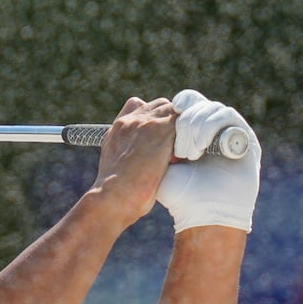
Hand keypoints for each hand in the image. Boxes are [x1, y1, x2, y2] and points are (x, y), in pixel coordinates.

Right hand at [90, 97, 175, 228]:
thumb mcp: (116, 168)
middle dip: (172, 123)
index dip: (155, 119)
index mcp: (118, 128)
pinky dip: (190, 136)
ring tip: (183, 152)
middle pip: (162, 106)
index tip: (159, 138)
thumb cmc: (117, 193)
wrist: (113, 197)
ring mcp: (145, 123)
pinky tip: (187, 156)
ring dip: (183, 129)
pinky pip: (184, 122)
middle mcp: (130, 121)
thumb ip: (128, 153)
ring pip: (175, 111)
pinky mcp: (161, 130)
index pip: (140, 106)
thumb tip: (141, 159)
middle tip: (176, 147)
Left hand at [156, 89, 260, 232]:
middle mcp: (212, 131)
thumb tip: (140, 107)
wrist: (201, 216)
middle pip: (197, 103)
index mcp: (193, 133)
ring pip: (212, 108)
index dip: (176, 107)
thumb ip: (153, 136)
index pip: (185, 104)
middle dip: (184, 120)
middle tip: (177, 149)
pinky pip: (228, 116)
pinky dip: (211, 126)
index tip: (161, 121)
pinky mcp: (246, 139)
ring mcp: (229, 134)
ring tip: (188, 153)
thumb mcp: (159, 162)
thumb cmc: (178, 196)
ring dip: (196, 126)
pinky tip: (200, 148)